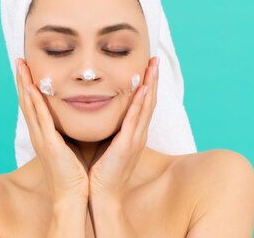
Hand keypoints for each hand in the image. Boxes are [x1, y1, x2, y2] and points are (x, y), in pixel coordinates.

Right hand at [15, 58, 89, 202]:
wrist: (74, 196)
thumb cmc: (76, 172)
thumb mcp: (72, 143)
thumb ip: (72, 128)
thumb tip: (81, 112)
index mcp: (45, 133)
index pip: (34, 104)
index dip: (29, 85)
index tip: (27, 67)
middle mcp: (39, 133)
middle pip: (27, 101)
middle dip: (22, 80)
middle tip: (19, 60)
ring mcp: (41, 138)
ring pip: (29, 105)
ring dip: (24, 84)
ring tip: (20, 66)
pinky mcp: (48, 144)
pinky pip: (40, 118)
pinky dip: (34, 102)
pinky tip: (32, 88)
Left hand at [87, 56, 159, 201]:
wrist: (102, 194)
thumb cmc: (101, 170)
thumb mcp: (106, 142)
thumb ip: (108, 127)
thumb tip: (98, 109)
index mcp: (133, 132)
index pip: (143, 103)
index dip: (147, 83)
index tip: (147, 65)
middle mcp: (138, 133)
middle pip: (149, 100)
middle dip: (153, 78)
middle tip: (155, 58)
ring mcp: (135, 139)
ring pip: (146, 106)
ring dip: (150, 85)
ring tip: (152, 66)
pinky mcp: (127, 145)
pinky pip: (135, 120)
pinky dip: (140, 103)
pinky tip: (143, 88)